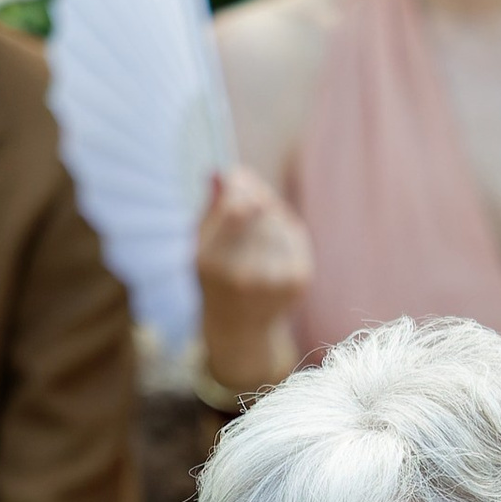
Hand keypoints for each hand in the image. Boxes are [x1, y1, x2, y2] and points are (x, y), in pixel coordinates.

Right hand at [195, 167, 311, 395]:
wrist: (241, 329)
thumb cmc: (215, 279)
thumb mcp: (201, 245)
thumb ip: (211, 208)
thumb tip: (221, 173)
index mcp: (214, 264)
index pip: (237, 208)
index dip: (239, 185)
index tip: (236, 180)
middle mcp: (245, 275)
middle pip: (261, 208)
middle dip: (255, 195)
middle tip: (249, 197)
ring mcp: (276, 279)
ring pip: (279, 217)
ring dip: (269, 212)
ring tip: (256, 228)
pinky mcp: (299, 279)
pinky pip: (294, 232)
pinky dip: (284, 229)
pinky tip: (271, 243)